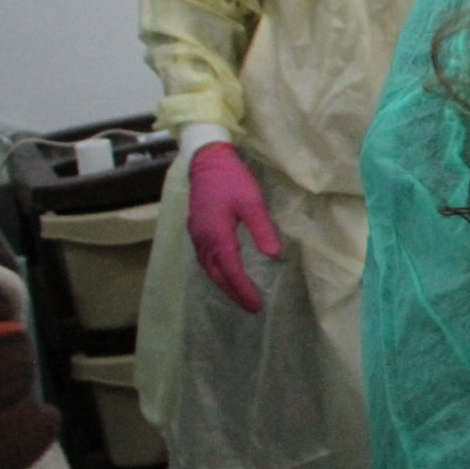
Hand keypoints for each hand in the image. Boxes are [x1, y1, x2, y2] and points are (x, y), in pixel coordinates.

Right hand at [186, 144, 280, 313]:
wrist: (207, 161)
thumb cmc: (232, 180)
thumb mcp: (252, 203)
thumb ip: (262, 229)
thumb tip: (274, 255)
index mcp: (217, 235)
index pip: (231, 270)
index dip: (243, 289)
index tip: (256, 304)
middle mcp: (203, 239)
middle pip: (217, 274)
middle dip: (233, 292)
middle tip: (251, 307)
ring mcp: (196, 234)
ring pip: (208, 268)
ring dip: (223, 284)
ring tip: (240, 296)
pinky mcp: (196, 229)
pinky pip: (205, 258)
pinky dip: (216, 271)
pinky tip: (225, 274)